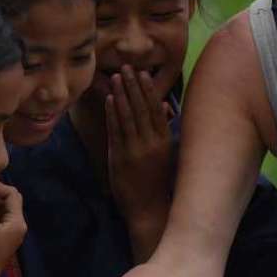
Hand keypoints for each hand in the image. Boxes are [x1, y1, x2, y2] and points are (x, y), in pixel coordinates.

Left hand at [105, 64, 175, 218]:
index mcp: (164, 142)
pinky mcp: (119, 158)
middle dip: (133, 87)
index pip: (157, 110)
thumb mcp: (167, 153)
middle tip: (127, 68)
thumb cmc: (158, 181)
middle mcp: (151, 144)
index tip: (144, 74)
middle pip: (142, 109)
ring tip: (116, 77)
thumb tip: (166, 105)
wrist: (148, 209)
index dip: (149, 91)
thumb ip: (165, 129)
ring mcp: (134, 151)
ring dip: (121, 95)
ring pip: (127, 117)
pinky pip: (115, 131)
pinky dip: (112, 114)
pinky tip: (109, 100)